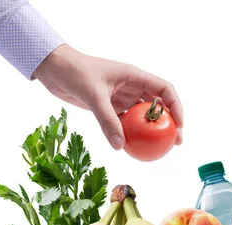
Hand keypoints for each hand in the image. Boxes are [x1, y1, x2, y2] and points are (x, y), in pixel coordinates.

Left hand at [33, 44, 182, 149]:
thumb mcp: (93, 95)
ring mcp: (123, 97)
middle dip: (170, 123)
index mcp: (135, 76)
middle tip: (175, 142)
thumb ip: (107, 120)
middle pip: (159, 106)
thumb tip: (119, 146)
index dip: (176, 107)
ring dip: (151, 131)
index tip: (178, 126)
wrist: (52, 68)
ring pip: (143, 117)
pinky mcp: (111, 107)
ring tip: (158, 148)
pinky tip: (133, 148)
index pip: (165, 90)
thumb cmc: (74, 72)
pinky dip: (131, 135)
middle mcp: (133, 87)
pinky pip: (126, 124)